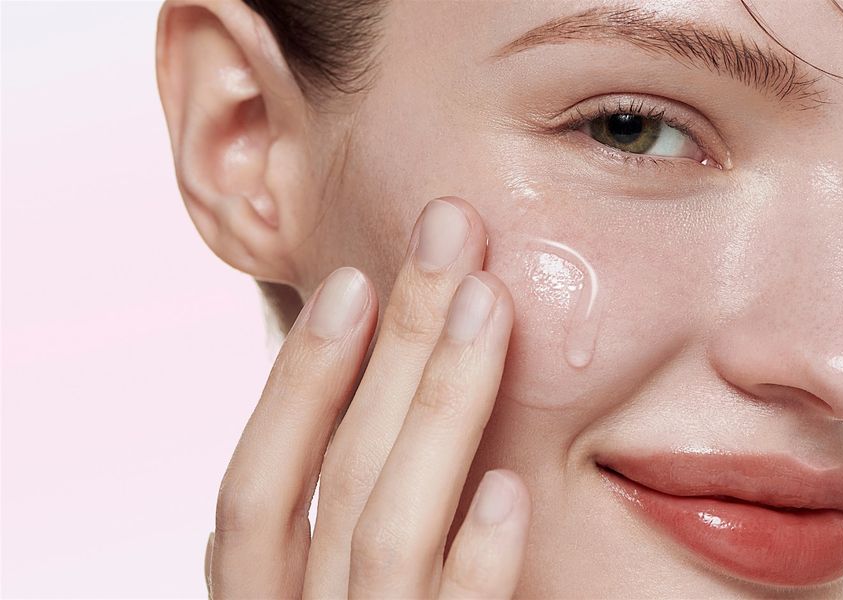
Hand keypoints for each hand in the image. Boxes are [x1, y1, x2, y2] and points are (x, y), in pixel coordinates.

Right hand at [204, 197, 528, 597]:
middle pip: (339, 476)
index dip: (298, 381)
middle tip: (450, 232)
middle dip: (397, 342)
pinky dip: (476, 559)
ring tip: (488, 301)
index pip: (258, 490)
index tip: (355, 278)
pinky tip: (508, 489)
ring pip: (388, 531)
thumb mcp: (335, 592)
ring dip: (440, 406)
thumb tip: (382, 389)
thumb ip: (346, 522)